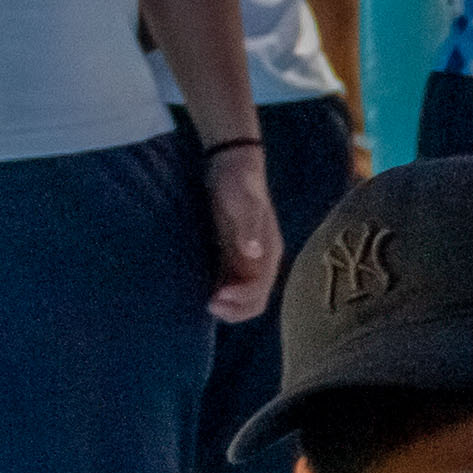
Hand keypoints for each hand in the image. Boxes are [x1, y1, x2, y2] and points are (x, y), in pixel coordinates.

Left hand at [201, 139, 280, 324]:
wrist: (231, 162)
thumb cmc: (238, 181)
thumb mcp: (243, 201)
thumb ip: (249, 227)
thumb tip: (253, 253)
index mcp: (268, 252)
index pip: (260, 289)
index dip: (240, 299)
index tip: (216, 297)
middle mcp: (262, 260)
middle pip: (255, 299)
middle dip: (235, 309)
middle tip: (209, 306)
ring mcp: (248, 259)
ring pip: (243, 296)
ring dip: (228, 305)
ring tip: (205, 304)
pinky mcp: (233, 255)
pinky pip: (231, 284)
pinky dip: (221, 294)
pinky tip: (203, 292)